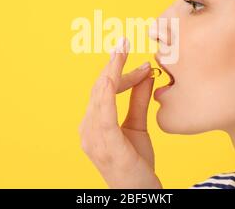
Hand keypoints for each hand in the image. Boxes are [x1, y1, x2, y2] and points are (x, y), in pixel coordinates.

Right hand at [78, 38, 161, 188]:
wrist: (139, 191)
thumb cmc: (136, 162)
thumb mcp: (137, 125)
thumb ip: (138, 101)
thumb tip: (146, 75)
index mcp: (94, 124)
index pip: (104, 90)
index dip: (120, 73)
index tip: (142, 64)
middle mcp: (88, 128)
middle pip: (100, 88)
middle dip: (114, 65)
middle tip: (125, 43)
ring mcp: (93, 136)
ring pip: (100, 94)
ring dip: (112, 70)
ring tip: (121, 49)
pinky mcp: (104, 142)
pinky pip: (104, 112)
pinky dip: (108, 91)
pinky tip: (113, 75)